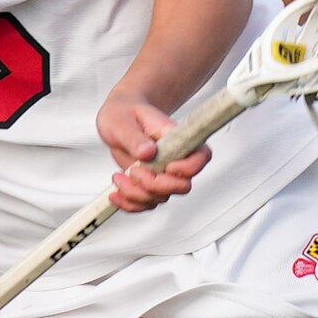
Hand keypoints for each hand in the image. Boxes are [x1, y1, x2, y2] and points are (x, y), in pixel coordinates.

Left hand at [96, 92, 209, 212]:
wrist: (118, 119)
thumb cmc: (124, 114)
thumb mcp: (123, 121)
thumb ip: (135, 137)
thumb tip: (147, 152)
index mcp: (177, 138)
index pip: (201, 157)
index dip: (187, 168)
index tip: (166, 166)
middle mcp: (175, 159)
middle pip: (182, 186)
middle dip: (155, 185)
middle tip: (134, 170)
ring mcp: (163, 175)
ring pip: (161, 197)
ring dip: (136, 194)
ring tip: (119, 177)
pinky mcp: (150, 185)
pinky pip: (146, 204)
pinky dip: (129, 204)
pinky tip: (116, 193)